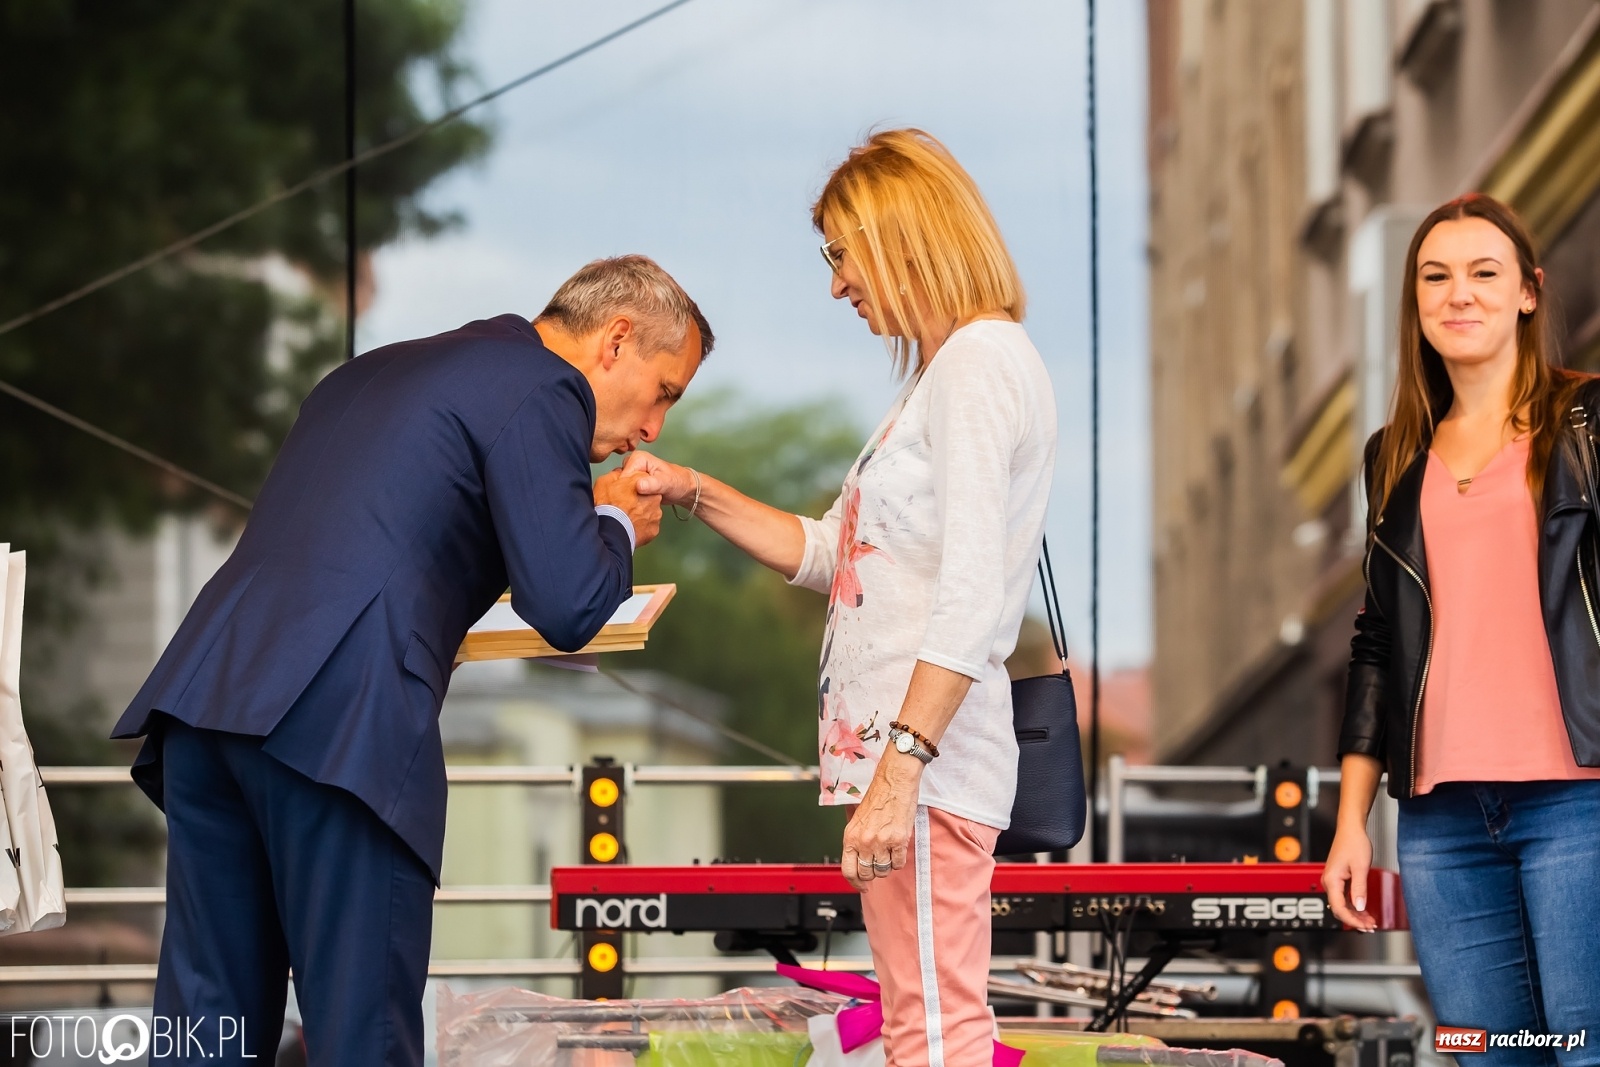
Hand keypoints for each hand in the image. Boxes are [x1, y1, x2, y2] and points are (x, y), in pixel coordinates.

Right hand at [594, 468, 661, 546]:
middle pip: (646, 497)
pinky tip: (630, 527)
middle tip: (624, 507)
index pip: (640, 480)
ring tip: (626, 519)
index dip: (630, 487)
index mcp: (642, 482)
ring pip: (648, 512)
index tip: (624, 493)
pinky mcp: (654, 529)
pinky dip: (641, 527)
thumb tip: (619, 474)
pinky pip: (648, 526)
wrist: (610, 531)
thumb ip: (615, 475)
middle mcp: (654, 496)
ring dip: (640, 515)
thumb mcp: (604, 482)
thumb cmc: (607, 506)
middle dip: (637, 501)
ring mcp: (656, 514)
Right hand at [622, 451, 698, 508]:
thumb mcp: (666, 483)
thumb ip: (652, 484)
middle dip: (626, 492)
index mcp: (639, 458)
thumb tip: (639, 486)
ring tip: (640, 502)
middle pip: (620, 480)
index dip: (626, 487)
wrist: (684, 489)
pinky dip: (631, 498)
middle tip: (637, 500)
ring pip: (622, 487)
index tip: (634, 496)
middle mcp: (633, 464)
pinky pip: (626, 491)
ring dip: (628, 496)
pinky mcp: (634, 483)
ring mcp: (633, 474)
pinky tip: (639, 503)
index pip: (623, 474)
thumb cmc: (678, 482)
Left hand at [841, 757, 920, 889]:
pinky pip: (899, 863)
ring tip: (888, 852)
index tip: (861, 886)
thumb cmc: (877, 797)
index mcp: (850, 836)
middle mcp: (864, 841)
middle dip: (872, 874)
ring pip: (883, 871)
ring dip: (887, 866)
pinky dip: (899, 860)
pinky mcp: (898, 841)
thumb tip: (856, 860)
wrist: (894, 783)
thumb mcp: (857, 819)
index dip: (855, 883)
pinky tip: (898, 849)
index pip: (848, 870)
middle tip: (877, 864)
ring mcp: (881, 842)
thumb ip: (855, 841)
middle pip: (866, 874)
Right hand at [1321, 824, 1376, 931]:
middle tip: (1371, 926)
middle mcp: (1329, 882)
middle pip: (1339, 909)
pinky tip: (1364, 910)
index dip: (1352, 920)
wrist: (1351, 829)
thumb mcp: (1360, 868)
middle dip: (1355, 920)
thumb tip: (1359, 907)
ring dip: (1355, 914)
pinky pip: (1344, 897)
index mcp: (1331, 880)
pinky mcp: (1338, 878)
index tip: (1365, 926)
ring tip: (1370, 921)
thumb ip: (1359, 889)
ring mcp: (1332, 880)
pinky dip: (1354, 905)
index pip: (1339, 908)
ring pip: (1342, 904)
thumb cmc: (1354, 843)